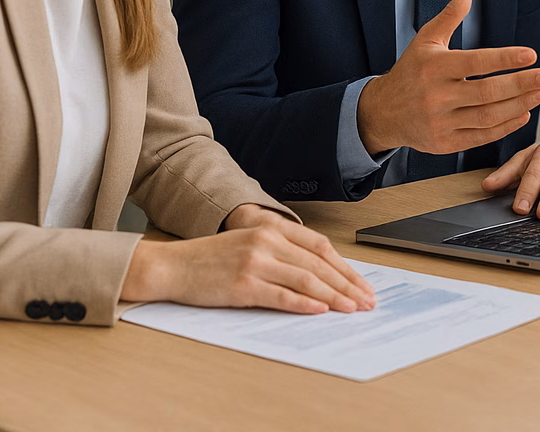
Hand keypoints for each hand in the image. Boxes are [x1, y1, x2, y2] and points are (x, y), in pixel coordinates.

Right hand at [122, 207, 375, 313]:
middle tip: (366, 301)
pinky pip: (282, 295)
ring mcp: (256, 262)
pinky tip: (320, 310)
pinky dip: (304, 304)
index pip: (321, 247)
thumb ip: (283, 254)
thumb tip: (322, 276)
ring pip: (306, 279)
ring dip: (333, 296)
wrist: (173, 266)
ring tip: (350, 309)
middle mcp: (267, 241)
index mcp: (272, 228)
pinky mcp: (243, 284)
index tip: (362, 284)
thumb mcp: (251, 244)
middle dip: (347, 284)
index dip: (345, 267)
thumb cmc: (212, 259)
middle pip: (319, 264)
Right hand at [357, 0, 539, 154]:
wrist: (383, 112)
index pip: (475, 62)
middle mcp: (436, 96)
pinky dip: (505, 127)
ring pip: (487, 116)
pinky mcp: (444, 143)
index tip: (531, 54)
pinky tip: (524, 113)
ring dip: (519, 105)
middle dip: (520, 84)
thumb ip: (449, 17)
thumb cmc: (410, 71)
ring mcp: (440, 122)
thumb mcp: (425, 41)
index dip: (504, 59)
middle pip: (486, 92)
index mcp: (434, 67)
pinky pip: (481, 137)